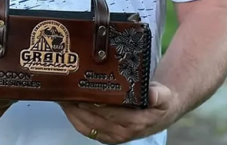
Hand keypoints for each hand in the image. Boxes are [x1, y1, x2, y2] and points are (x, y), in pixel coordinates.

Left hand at [59, 82, 176, 143]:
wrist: (162, 115)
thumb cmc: (160, 102)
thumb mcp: (164, 96)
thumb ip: (158, 95)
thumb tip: (152, 94)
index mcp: (135, 122)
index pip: (109, 112)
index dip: (94, 103)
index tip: (82, 90)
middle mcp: (121, 132)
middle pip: (93, 119)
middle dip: (77, 106)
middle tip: (66, 90)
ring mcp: (112, 137)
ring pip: (86, 126)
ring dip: (72, 113)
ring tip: (62, 97)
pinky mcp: (106, 137)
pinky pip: (86, 129)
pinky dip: (74, 118)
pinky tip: (68, 106)